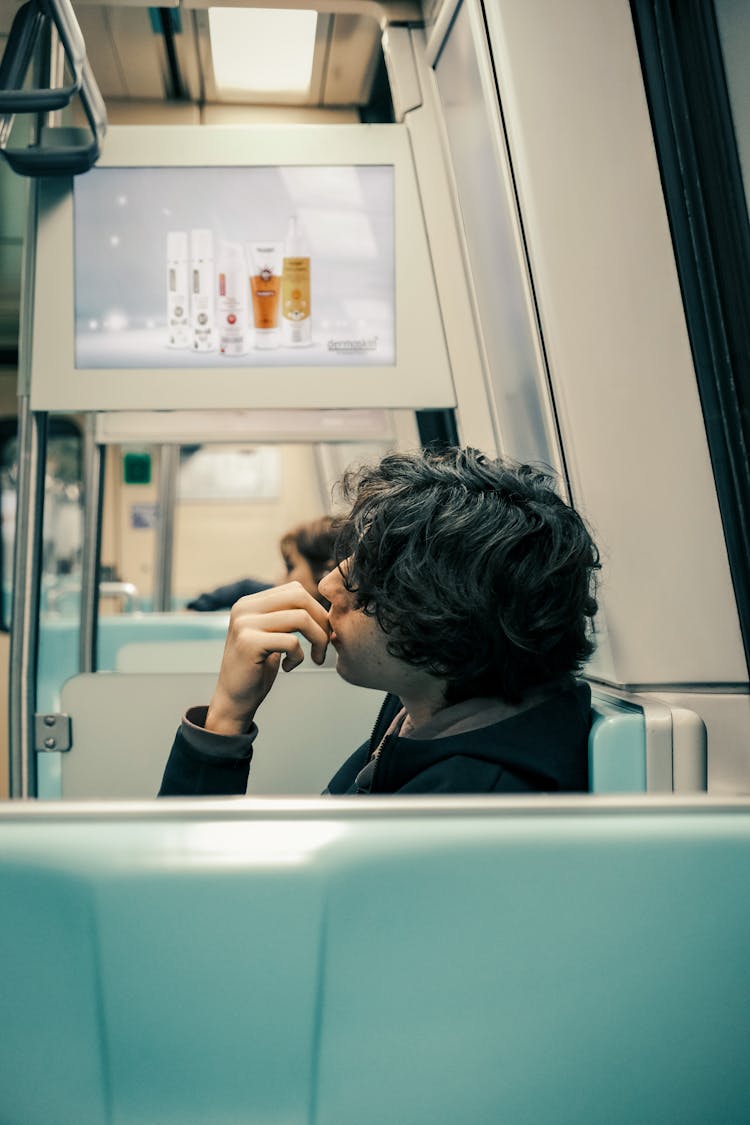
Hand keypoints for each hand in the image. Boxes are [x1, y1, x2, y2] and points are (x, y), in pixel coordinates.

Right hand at [205, 582, 330, 734]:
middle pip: (300, 597)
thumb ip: (287, 616)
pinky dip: (299, 656)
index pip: (295, 590)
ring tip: (315, 657)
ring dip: (318, 640)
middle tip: (325, 644)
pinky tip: (288, 667)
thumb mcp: (271, 634)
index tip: (322, 632)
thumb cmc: (258, 669)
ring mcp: (245, 624)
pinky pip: (292, 642)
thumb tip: (324, 606)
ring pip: (301, 618)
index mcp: (250, 602)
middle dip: (321, 621)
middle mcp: (244, 608)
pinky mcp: (249, 643)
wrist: (233, 700)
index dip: (317, 609)